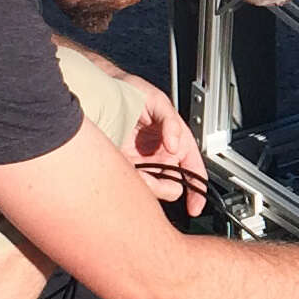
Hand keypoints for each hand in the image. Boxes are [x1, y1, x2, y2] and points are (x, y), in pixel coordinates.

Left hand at [122, 79, 206, 217]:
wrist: (101, 91)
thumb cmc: (132, 92)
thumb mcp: (157, 101)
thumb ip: (170, 121)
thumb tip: (174, 144)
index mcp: (177, 143)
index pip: (194, 171)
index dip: (197, 190)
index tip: (195, 206)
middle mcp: (162, 157)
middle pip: (172, 186)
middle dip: (164, 187)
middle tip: (151, 178)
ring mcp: (143, 165)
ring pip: (152, 189)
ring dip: (145, 185)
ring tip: (134, 171)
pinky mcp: (124, 168)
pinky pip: (132, 184)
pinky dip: (130, 182)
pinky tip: (125, 169)